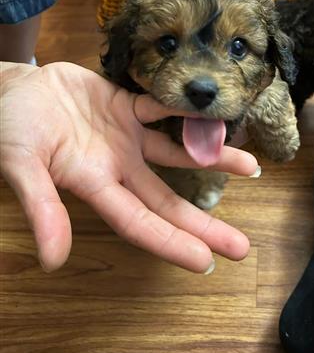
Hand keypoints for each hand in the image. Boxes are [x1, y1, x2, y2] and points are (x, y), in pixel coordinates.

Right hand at [0, 62, 258, 273]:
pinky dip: (185, 112)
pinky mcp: (126, 106)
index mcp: (94, 185)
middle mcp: (118, 166)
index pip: (139, 221)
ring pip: (177, 153)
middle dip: (203, 223)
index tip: (206, 262)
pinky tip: (214, 118)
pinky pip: (161, 109)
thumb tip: (52, 260)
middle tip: (241, 246)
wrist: (13, 89)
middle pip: (168, 200)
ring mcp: (126, 137)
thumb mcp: (21, 166)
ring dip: (212, 159)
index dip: (170, 242)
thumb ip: (41, 207)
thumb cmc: (11, 129)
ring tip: (250, 168)